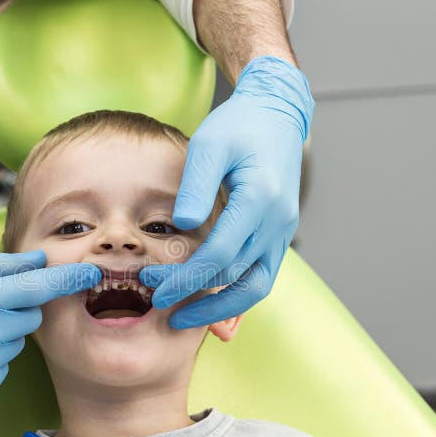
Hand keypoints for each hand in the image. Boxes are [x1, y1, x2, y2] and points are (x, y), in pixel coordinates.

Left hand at [140, 56, 313, 328]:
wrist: (278, 115)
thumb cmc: (239, 126)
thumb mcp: (210, 143)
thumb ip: (196, 185)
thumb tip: (183, 226)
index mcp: (260, 199)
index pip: (220, 254)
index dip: (185, 277)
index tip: (153, 286)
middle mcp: (277, 222)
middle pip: (234, 276)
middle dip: (193, 295)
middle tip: (155, 301)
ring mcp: (282, 232)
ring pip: (256, 287)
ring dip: (220, 310)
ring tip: (183, 320)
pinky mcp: (279, 236)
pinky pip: (261, 277)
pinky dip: (237, 298)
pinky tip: (211, 309)